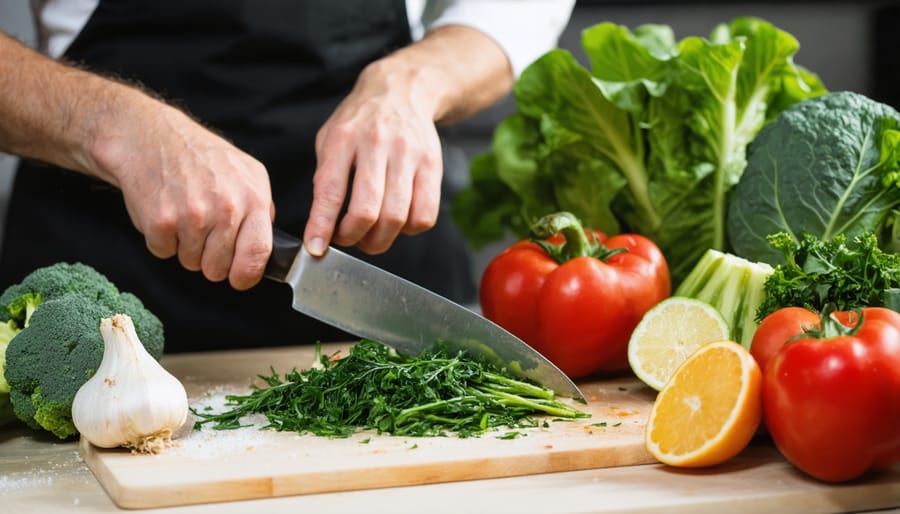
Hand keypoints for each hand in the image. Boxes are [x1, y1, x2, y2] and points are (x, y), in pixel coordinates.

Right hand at [95, 101, 274, 289]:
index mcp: (252, 198)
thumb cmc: (200, 156)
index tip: (239, 278)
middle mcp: (225, 208)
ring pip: (191, 263)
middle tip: (203, 233)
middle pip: (219, 268)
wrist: (150, 137)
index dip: (247, 275)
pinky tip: (165, 212)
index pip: (258, 254)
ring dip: (186, 247)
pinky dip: (162, 240)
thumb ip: (262, 208)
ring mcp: (192, 216)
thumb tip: (267, 240)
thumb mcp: (247, 171)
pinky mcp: (160, 222)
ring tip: (184, 215)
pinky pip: (164, 253)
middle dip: (210, 260)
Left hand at [303, 62, 442, 255]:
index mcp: (343, 138)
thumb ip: (325, 179)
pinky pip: (425, 215)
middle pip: (368, 210)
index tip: (316, 248)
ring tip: (371, 237)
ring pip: (397, 217)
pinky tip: (398, 222)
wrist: (402, 91)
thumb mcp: (330, 139)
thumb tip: (322, 226)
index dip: (322, 225)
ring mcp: (409, 154)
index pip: (331, 191)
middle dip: (354, 237)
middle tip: (347, 240)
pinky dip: (409, 230)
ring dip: (380, 239)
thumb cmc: (360, 122)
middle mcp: (377, 144)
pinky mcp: (432, 165)